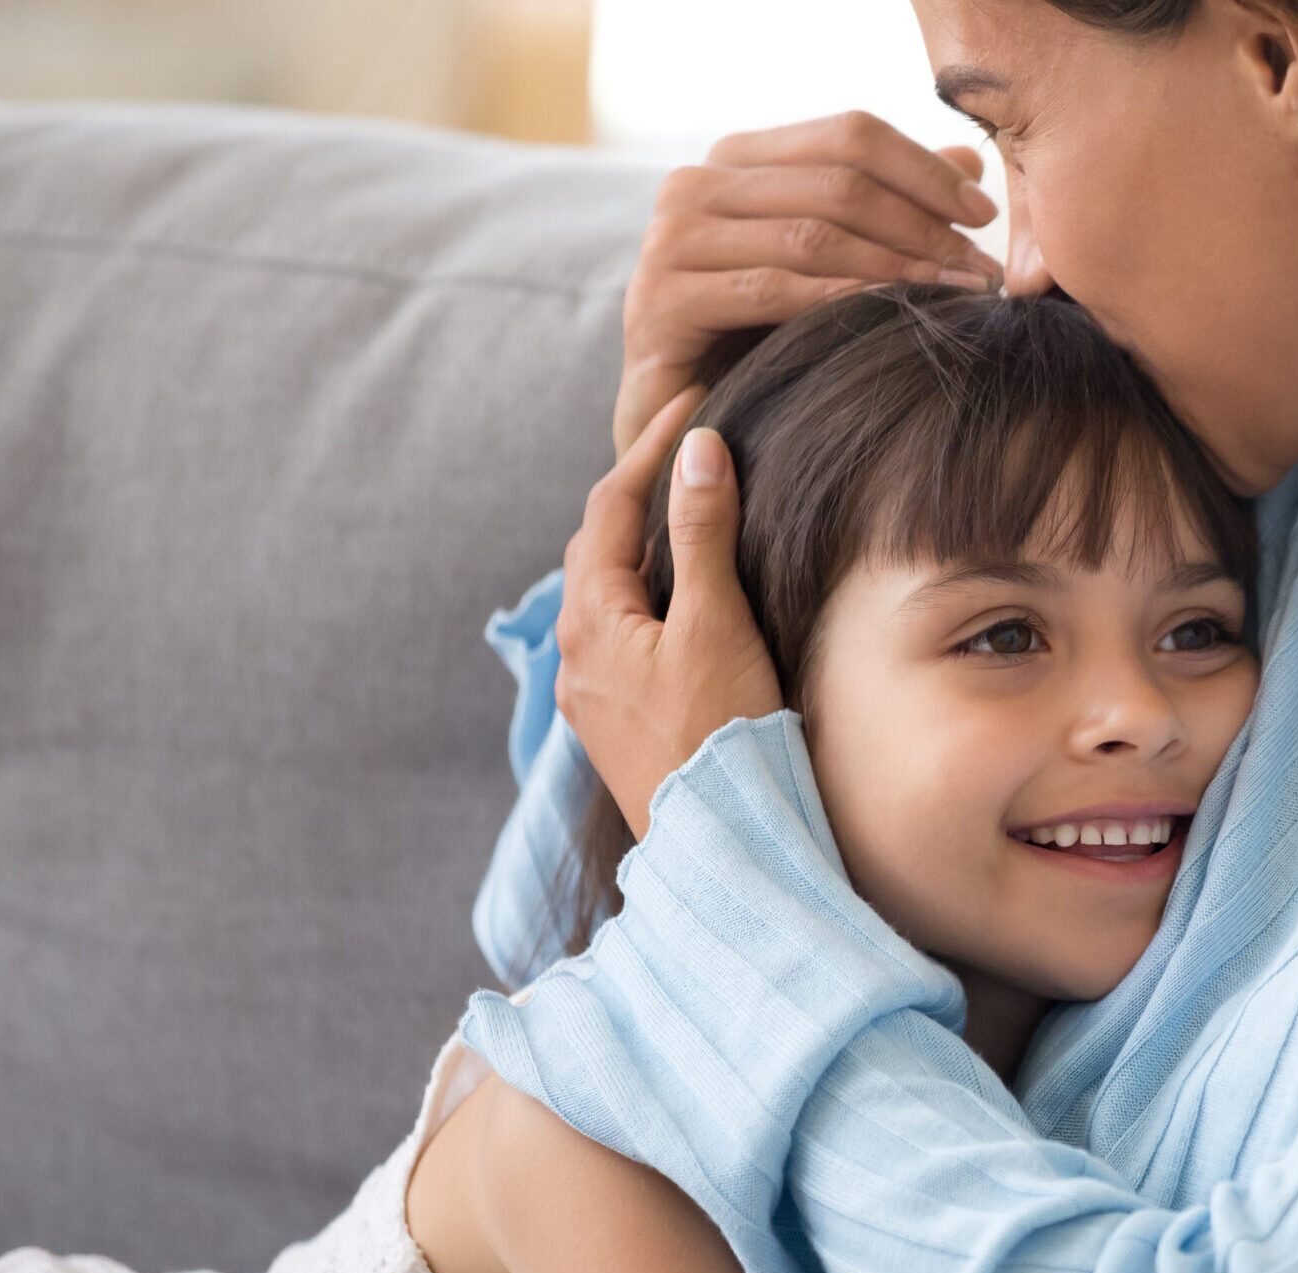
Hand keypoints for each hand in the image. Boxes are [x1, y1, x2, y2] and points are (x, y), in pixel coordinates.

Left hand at [560, 389, 781, 839]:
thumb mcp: (717, 623)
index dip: (650, 448)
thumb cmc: (720, 735)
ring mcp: (594, 696)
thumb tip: (696, 450)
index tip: (691, 403)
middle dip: (637, 492)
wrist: (721, 844)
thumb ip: (703, 533)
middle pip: (598, 548)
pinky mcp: (620, 724)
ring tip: (687, 513)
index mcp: (590, 622)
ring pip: (608, 594)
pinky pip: (623, 634)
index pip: (610, 507)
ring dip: (642, 546)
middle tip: (686, 450)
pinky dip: (650, 595)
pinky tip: (683, 601)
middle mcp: (577, 657)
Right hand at [613, 112, 1005, 455]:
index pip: (847, 135)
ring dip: (896, 267)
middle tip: (981, 270)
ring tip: (954, 296)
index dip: (924, 170)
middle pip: (835, 183)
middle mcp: (693, 185)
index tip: (985, 215)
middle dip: (922, 227)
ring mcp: (667, 240)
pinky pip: (767, 290)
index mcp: (735, 160)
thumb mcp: (833, 264)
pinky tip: (886, 313)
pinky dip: (835, 299)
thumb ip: (890, 205)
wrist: (686, 425)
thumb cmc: (764, 339)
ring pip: (809, 235)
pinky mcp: (657, 302)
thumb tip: (970, 158)